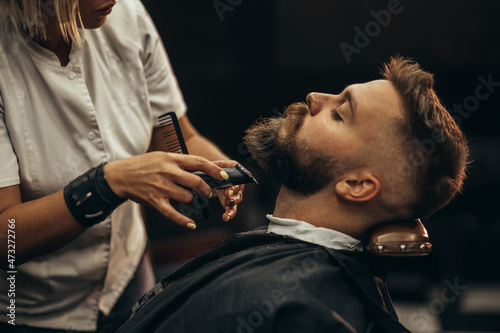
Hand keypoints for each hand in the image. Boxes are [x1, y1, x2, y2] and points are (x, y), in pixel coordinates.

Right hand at [104, 152, 227, 227]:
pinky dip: (184, 220)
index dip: (215, 169)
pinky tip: (192, 224)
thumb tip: (203, 170)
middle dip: (206, 189)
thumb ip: (180, 164)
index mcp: (171, 159)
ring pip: (187, 197)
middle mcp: (168, 172)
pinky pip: (173, 213)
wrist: (119, 175)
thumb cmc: (143, 165)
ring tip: (191, 199)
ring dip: (193, 200)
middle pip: (197, 182)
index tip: (225, 175)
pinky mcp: (154, 201)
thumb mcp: (162, 157)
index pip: (199, 163)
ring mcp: (161, 187)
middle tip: (208, 192)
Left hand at [212, 160, 244, 221]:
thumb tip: (222, 174)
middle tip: (227, 198)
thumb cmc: (213, 167)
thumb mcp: (215, 164)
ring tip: (227, 211)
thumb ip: (218, 167)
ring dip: (232, 206)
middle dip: (234, 197)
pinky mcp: (228, 201)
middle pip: (238, 192)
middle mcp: (237, 185)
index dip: (234, 187)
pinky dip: (229, 214)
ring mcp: (233, 194)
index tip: (228, 191)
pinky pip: (231, 208)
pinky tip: (225, 217)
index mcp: (236, 175)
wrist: (209, 173)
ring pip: (236, 201)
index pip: (238, 182)